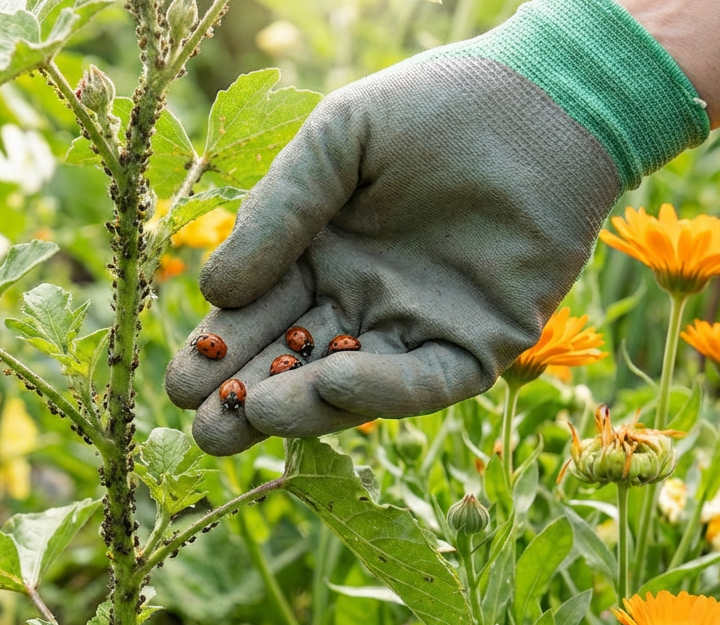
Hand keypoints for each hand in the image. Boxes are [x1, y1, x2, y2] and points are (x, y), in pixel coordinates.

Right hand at [164, 52, 623, 454]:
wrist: (542, 102)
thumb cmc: (433, 109)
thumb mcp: (337, 142)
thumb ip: (278, 212)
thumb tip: (214, 291)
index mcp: (320, 255)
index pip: (257, 315)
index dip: (218, 351)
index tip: (178, 382)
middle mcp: (362, 300)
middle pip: (293, 363)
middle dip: (243, 400)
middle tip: (200, 426)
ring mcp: (416, 327)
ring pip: (349, 387)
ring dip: (299, 406)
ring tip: (247, 419)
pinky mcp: (475, 345)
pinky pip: (423, 382)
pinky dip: (379, 392)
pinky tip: (332, 382)